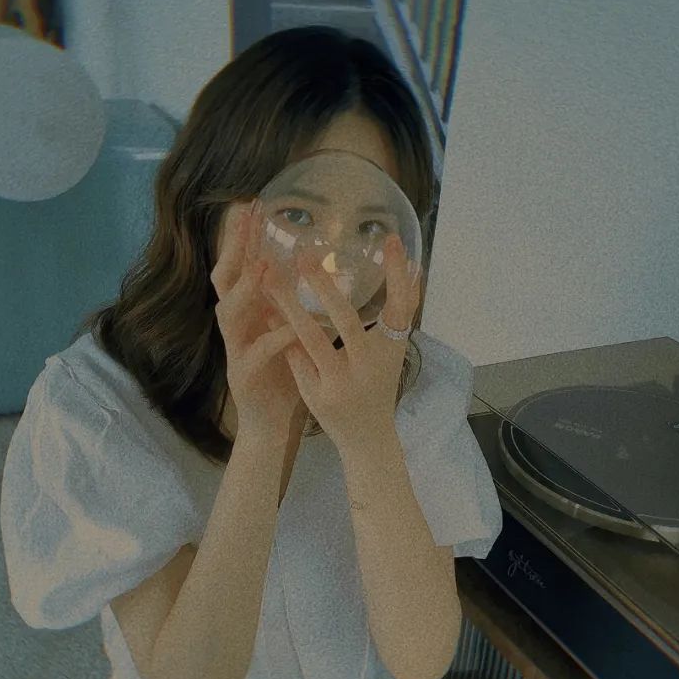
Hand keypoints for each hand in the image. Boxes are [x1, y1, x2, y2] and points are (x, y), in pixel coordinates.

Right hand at [211, 201, 302, 436]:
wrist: (272, 425)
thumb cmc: (284, 374)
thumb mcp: (286, 329)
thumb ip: (285, 300)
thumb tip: (298, 261)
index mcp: (247, 313)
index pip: (239, 265)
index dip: (243, 236)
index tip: (254, 203)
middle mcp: (235, 326)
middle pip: (224, 279)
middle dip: (234, 246)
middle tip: (247, 215)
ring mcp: (235, 351)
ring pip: (229, 313)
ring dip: (246, 288)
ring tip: (262, 264)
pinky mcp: (244, 377)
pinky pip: (256, 354)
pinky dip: (273, 339)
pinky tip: (291, 327)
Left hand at [262, 234, 421, 453]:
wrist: (368, 438)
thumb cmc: (379, 384)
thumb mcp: (393, 349)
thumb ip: (399, 311)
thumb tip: (414, 267)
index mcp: (392, 350)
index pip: (401, 308)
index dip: (399, 276)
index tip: (392, 240)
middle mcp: (368, 366)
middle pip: (346, 322)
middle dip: (325, 286)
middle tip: (305, 254)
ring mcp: (340, 383)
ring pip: (311, 339)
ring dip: (289, 306)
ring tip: (270, 277)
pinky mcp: (317, 396)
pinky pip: (296, 359)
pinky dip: (281, 335)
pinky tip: (264, 311)